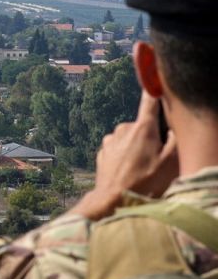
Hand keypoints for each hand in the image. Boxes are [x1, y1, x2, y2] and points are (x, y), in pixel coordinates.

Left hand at [71, 92, 178, 219]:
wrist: (112, 201)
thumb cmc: (144, 184)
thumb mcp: (171, 163)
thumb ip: (175, 141)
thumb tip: (173, 130)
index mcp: (142, 128)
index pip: (150, 102)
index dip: (154, 90)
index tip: (154, 77)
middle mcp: (122, 130)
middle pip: (142, 127)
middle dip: (150, 139)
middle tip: (155, 161)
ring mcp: (110, 141)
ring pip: (129, 139)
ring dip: (135, 150)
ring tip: (141, 171)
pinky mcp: (102, 153)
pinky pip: (118, 150)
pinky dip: (124, 158)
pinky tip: (128, 174)